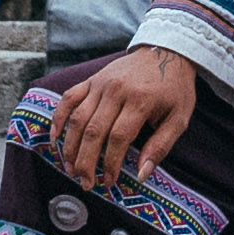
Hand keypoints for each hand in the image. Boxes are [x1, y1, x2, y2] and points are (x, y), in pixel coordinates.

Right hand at [37, 44, 202, 193]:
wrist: (167, 51)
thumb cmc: (175, 89)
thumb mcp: (179, 118)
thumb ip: (161, 147)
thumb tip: (142, 175)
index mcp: (140, 100)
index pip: (118, 138)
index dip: (110, 163)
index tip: (108, 182)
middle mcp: (116, 90)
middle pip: (94, 131)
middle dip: (86, 161)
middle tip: (85, 183)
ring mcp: (101, 83)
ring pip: (78, 118)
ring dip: (70, 147)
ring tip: (70, 169)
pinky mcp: (92, 79)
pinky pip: (69, 98)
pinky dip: (58, 117)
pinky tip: (54, 138)